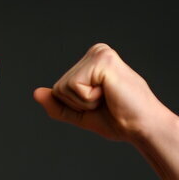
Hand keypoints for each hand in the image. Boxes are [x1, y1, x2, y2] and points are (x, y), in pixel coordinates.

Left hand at [33, 43, 178, 142]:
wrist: (141, 127)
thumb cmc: (118, 120)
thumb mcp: (81, 114)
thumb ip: (58, 105)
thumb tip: (36, 93)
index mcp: (92, 61)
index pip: (59, 88)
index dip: (75, 105)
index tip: (101, 104)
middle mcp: (96, 52)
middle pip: (59, 86)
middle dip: (78, 104)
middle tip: (106, 102)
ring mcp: (99, 54)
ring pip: (63, 87)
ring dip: (84, 102)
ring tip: (108, 98)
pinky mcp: (102, 61)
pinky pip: (73, 87)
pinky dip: (88, 99)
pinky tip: (109, 94)